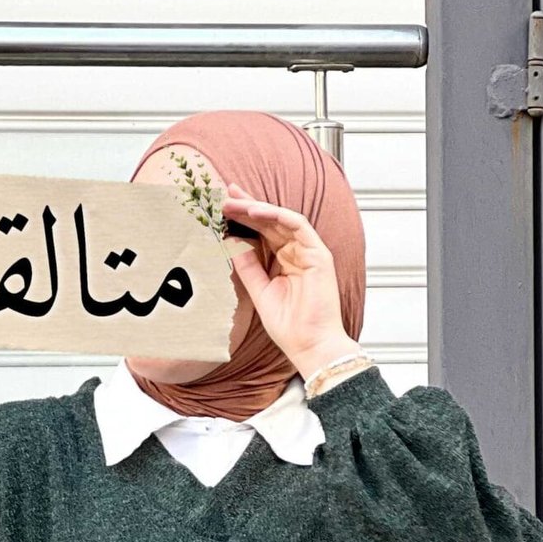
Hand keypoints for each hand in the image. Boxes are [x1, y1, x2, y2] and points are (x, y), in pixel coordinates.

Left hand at [219, 189, 363, 379]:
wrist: (310, 346)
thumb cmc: (291, 328)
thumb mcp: (260, 292)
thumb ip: (248, 268)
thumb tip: (232, 244)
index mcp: (284, 261)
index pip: (263, 232)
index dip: (244, 218)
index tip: (223, 207)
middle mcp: (298, 253)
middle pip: (271, 221)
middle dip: (248, 206)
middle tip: (225, 194)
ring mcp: (310, 252)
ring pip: (283, 219)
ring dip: (259, 207)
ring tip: (236, 202)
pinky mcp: (319, 254)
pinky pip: (298, 225)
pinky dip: (278, 215)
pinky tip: (257, 211)